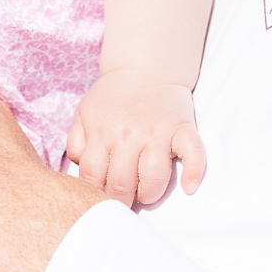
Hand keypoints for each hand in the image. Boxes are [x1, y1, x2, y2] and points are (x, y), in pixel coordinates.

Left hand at [65, 69, 206, 205]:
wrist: (145, 68)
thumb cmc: (112, 97)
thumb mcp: (84, 113)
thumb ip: (77, 142)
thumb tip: (82, 170)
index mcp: (102, 132)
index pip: (93, 176)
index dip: (95, 193)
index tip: (102, 198)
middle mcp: (129, 134)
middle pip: (123, 182)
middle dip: (122, 200)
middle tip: (124, 203)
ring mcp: (158, 132)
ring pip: (154, 176)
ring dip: (150, 194)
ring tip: (146, 195)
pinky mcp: (183, 128)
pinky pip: (193, 154)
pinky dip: (194, 173)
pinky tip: (189, 188)